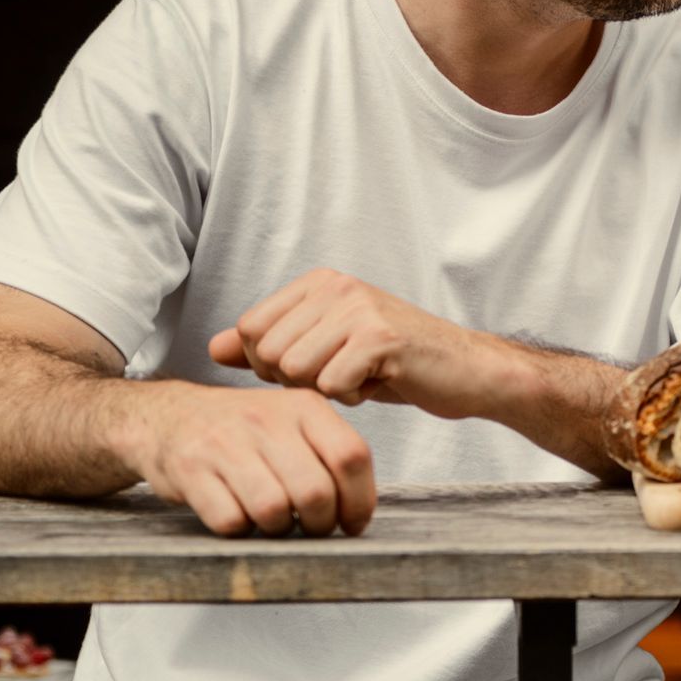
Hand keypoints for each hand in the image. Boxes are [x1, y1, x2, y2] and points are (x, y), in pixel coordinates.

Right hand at [126, 381, 374, 537]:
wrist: (168, 418)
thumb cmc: (241, 430)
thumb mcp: (293, 422)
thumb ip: (330, 453)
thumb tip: (360, 508)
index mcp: (303, 406)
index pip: (351, 457)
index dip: (360, 501)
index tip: (353, 523)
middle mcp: (266, 420)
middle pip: (316, 492)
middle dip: (320, 524)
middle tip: (311, 527)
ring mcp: (225, 443)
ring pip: (274, 510)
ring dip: (279, 529)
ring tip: (273, 519)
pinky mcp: (191, 470)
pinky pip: (231, 520)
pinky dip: (240, 530)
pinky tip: (239, 515)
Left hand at [210, 269, 494, 420]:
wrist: (466, 371)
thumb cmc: (394, 364)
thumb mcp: (325, 351)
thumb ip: (269, 348)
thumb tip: (214, 348)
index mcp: (317, 282)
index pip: (251, 330)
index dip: (271, 365)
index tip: (316, 367)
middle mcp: (335, 285)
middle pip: (269, 352)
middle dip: (298, 381)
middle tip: (343, 375)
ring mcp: (359, 307)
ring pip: (296, 369)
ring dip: (327, 390)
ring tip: (362, 377)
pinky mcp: (381, 337)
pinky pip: (331, 385)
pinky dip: (353, 398)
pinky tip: (380, 383)